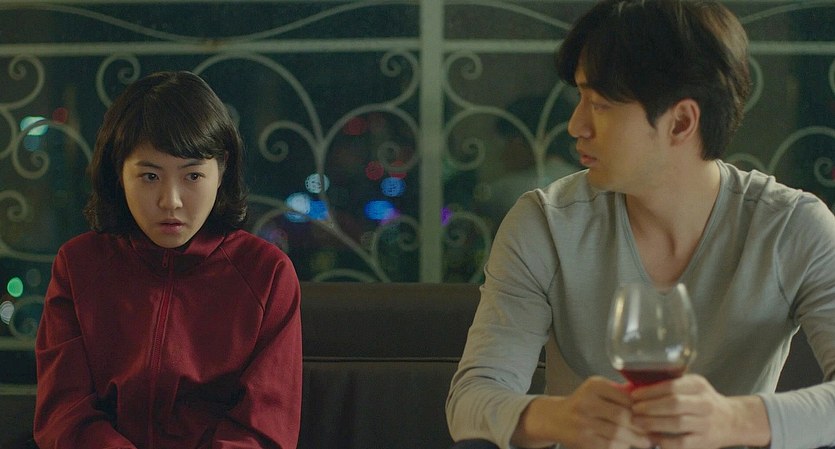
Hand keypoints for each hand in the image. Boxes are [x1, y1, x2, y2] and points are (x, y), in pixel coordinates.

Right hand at [513, 376, 652, 448]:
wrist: (556, 418)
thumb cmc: (585, 403)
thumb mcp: (599, 390)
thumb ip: (620, 393)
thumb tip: (653, 401)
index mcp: (594, 386)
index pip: (626, 398)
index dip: (643, 410)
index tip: (655, 417)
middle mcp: (586, 402)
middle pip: (622, 417)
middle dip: (641, 428)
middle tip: (653, 434)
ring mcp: (582, 422)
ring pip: (616, 435)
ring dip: (634, 441)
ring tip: (645, 443)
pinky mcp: (582, 440)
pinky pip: (608, 446)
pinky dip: (621, 447)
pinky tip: (627, 446)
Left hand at [629, 374, 770, 448]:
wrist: (731, 420)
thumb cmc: (702, 400)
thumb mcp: (692, 386)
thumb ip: (670, 385)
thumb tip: (636, 385)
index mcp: (699, 385)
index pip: (672, 386)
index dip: (650, 392)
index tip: (634, 395)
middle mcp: (705, 403)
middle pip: (673, 404)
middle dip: (649, 407)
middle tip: (633, 409)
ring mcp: (706, 423)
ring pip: (677, 423)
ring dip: (653, 423)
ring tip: (637, 422)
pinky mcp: (705, 441)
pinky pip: (681, 443)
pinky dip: (664, 440)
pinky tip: (652, 437)